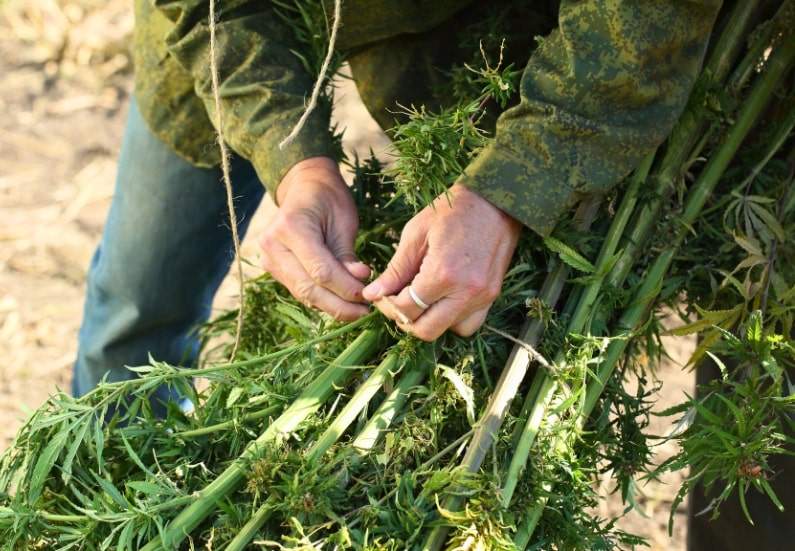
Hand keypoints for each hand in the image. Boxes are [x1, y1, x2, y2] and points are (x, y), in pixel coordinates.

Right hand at [259, 157, 369, 320]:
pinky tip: (341, 303)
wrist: (303, 187)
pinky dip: (321, 299)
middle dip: (338, 305)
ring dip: (331, 306)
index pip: (320, 270)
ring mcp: (268, 259)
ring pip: (302, 294)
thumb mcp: (344, 222)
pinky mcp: (272, 268)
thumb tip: (360, 285)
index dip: (345, 288)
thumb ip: (347, 256)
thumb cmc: (328, 199)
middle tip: (364, 312)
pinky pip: (299, 290)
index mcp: (291, 227)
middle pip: (308, 288)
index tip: (368, 297)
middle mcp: (272, 246)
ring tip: (356, 311)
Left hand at [363, 183, 521, 340]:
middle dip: (405, 320)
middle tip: (397, 301)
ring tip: (421, 299)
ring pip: (449, 331)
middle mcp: (466, 292)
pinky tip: (443, 299)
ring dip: (430, 321)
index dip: (387, 306)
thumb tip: (372, 294)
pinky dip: (452, 319)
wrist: (494, 200)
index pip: (406, 309)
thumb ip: (395, 269)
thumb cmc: (451, 211)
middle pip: (426, 330)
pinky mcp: (493, 296)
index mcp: (443, 274)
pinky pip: (469, 324)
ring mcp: (483, 297)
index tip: (381, 294)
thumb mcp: (415, 234)